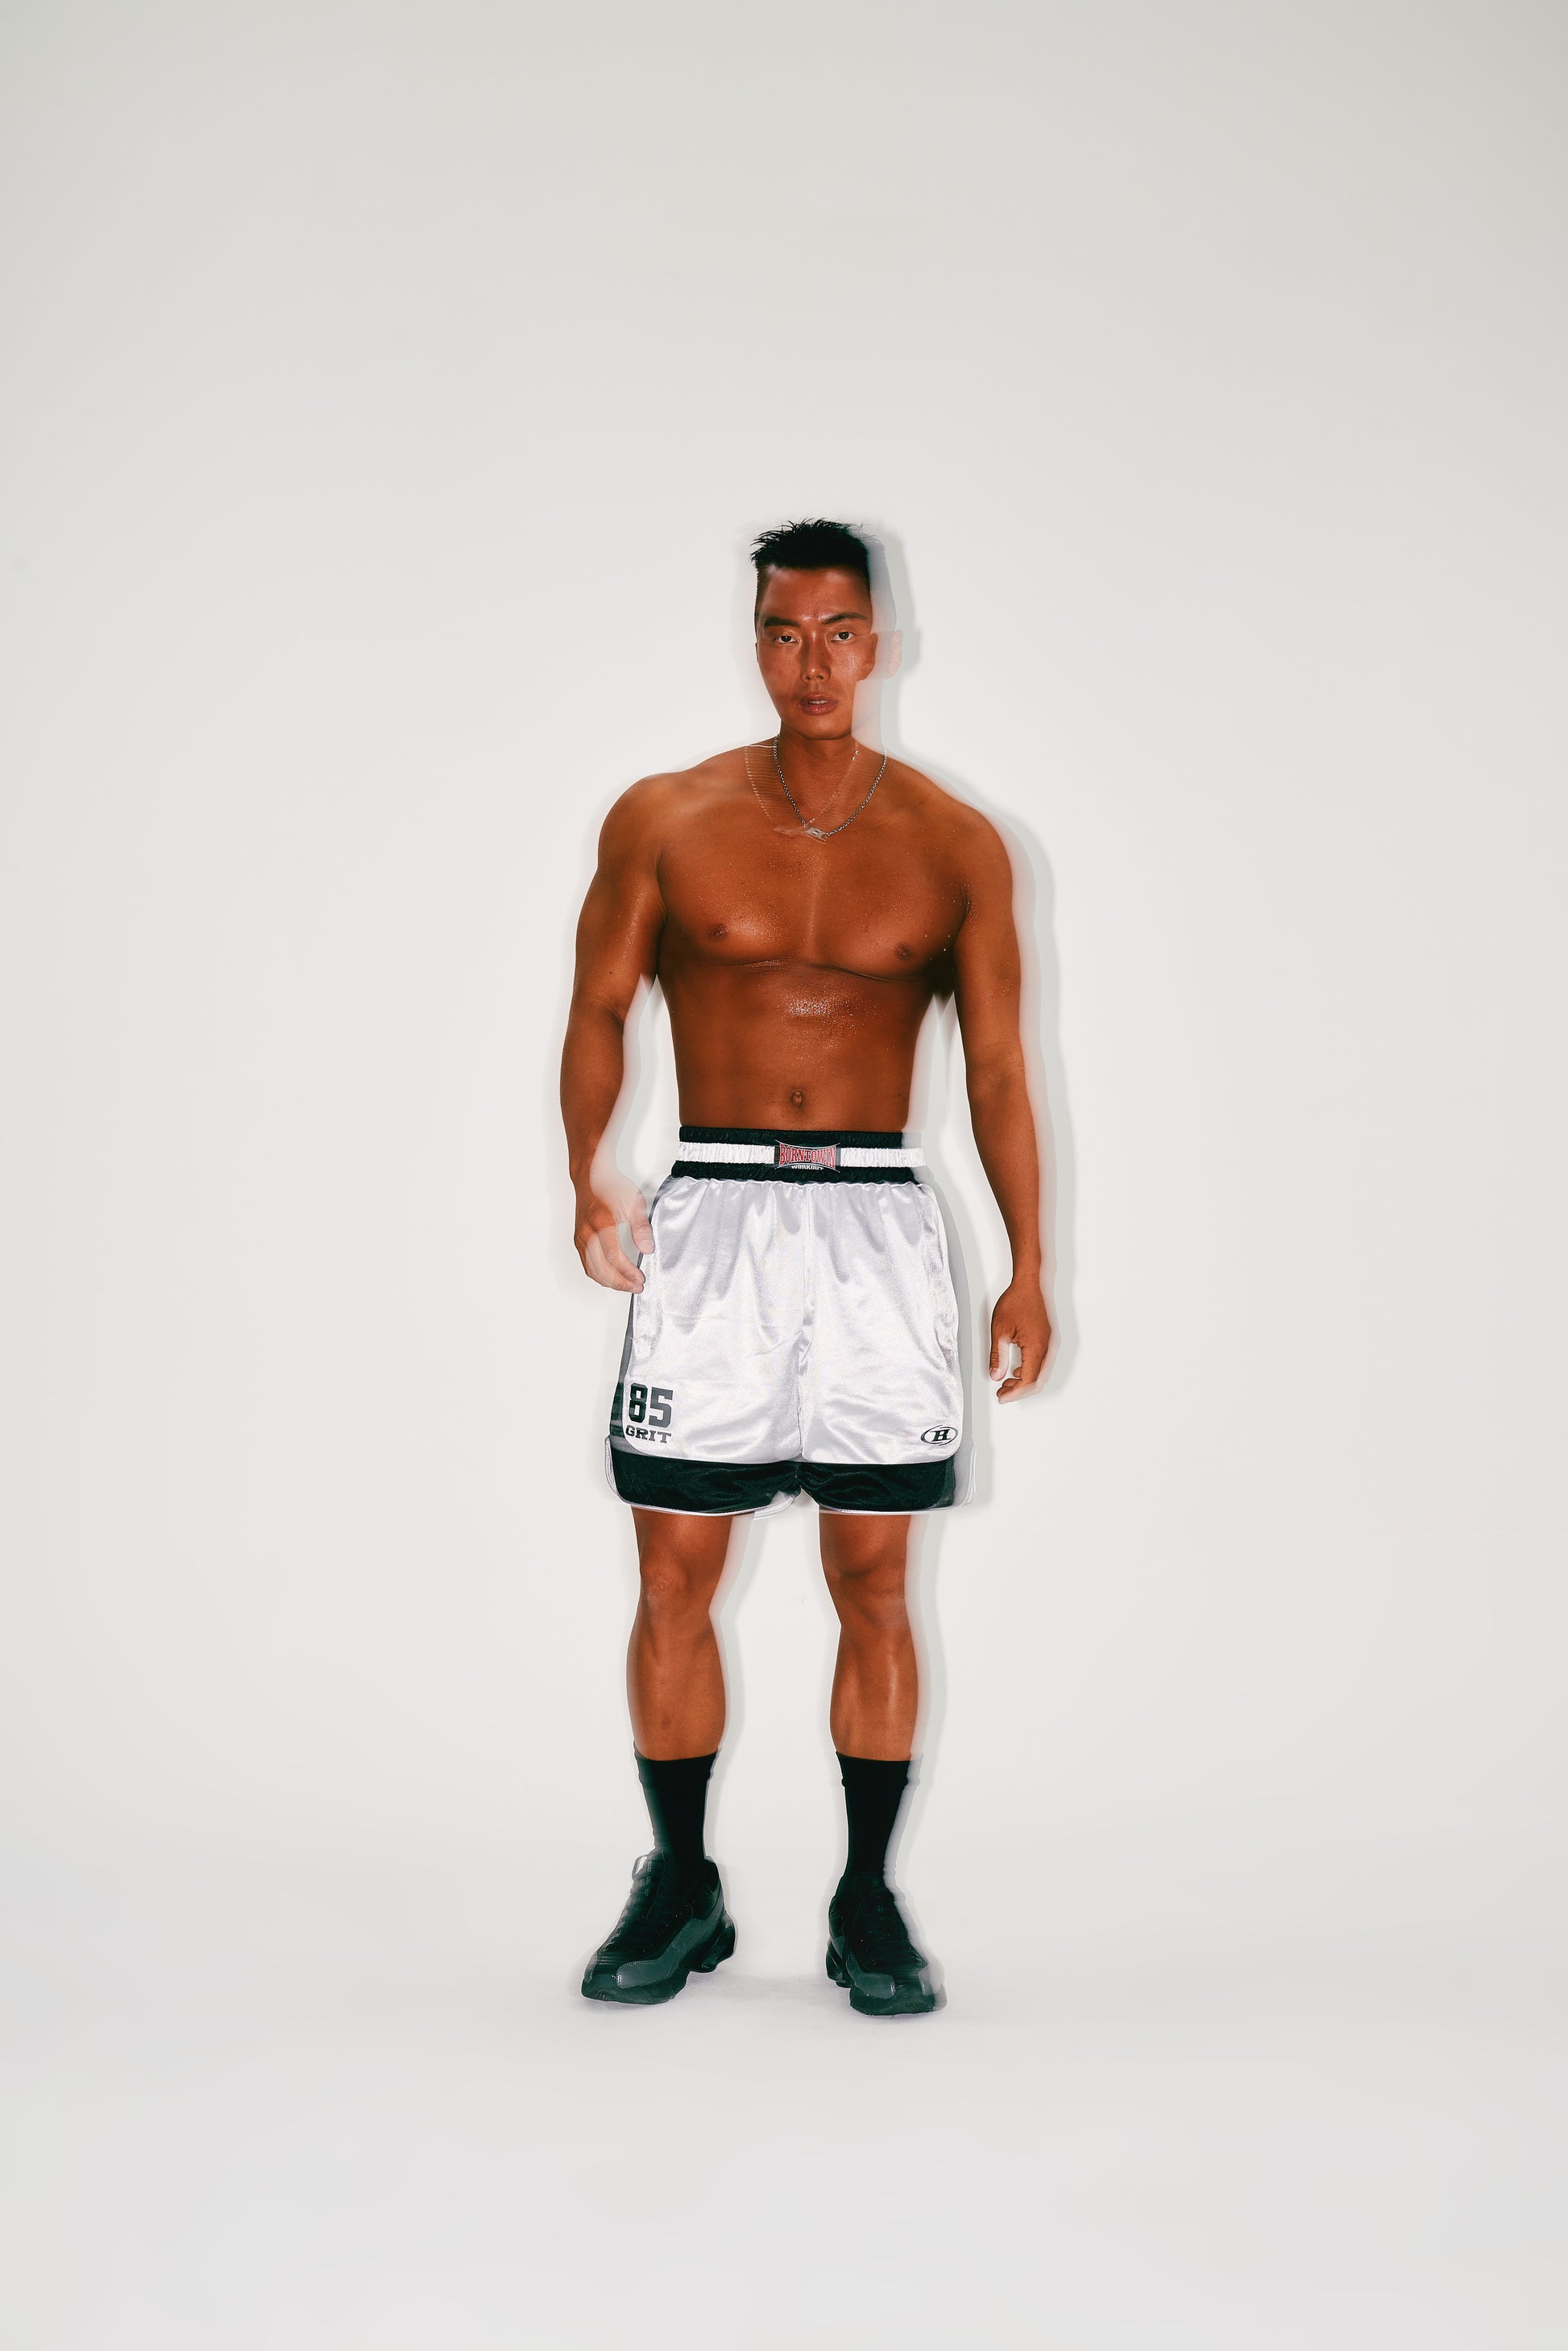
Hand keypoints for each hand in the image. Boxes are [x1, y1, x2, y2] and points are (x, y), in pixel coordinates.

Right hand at [573, 1170, 654, 1292]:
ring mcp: (580, 1237)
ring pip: (591, 1270)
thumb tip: (647, 1249)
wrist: (591, 1176)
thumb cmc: (610, 1186)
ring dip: (609, 1282)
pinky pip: (586, 1263)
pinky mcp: (578, 1239)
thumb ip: (641, 1228)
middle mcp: (587, 1233)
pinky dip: (598, 1275)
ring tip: (626, 1285)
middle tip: (636, 1287)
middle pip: (601, 1269)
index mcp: (602, 1223)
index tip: (640, 1278)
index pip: (614, 1258)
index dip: (627, 1272)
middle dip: (619, 1282)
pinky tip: (611, 1277)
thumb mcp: (634, 1203)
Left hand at [989, 1277, 1051, 1400]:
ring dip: (1025, 1382)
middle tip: (1002, 1393)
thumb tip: (996, 1376)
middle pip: (1037, 1381)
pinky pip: (1043, 1362)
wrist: (1030, 1283)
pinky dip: (1031, 1371)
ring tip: (1006, 1383)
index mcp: (1036, 1348)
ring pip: (1041, 1373)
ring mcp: (1051, 1344)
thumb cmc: (1017, 1301)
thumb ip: (998, 1356)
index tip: (1001, 1397)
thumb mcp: (1000, 1330)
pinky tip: (1017, 1370)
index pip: (1027, 1381)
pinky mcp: (1049, 1339)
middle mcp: (1048, 1348)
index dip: (1014, 1393)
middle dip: (1019, 1391)